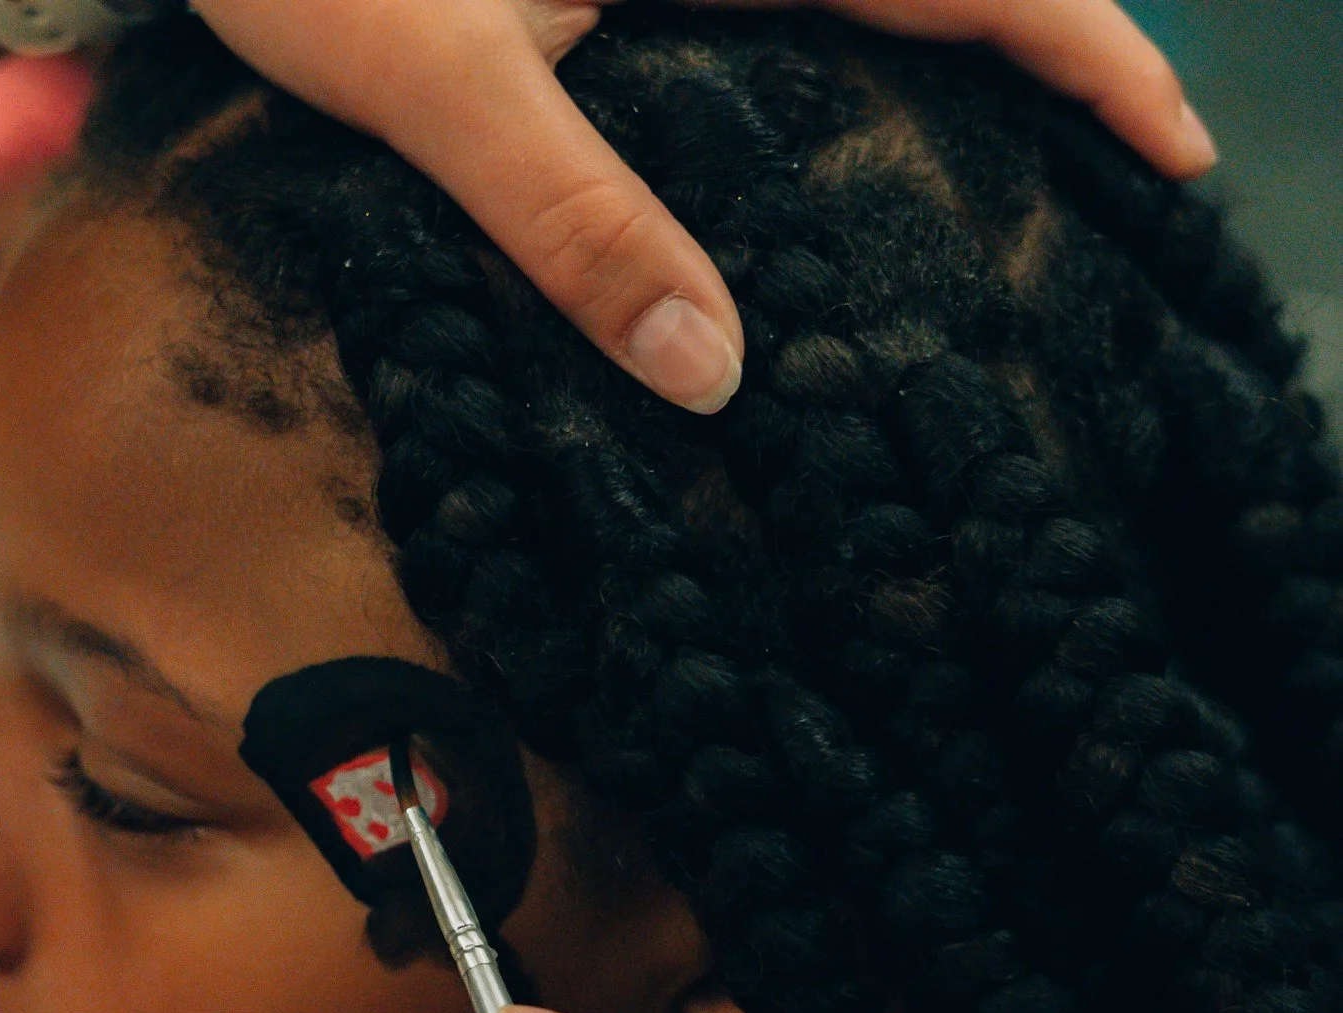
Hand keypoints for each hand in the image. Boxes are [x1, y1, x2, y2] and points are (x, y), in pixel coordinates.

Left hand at [188, 0, 1210, 414]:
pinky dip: (834, 56)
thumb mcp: (444, 94)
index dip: (1088, 52)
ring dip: (949, 51)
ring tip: (1017, 164)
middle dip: (1047, 53)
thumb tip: (711, 372)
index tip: (1173, 156)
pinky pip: (768, 3)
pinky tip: (825, 142)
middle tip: (1123, 175)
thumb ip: (573, 220)